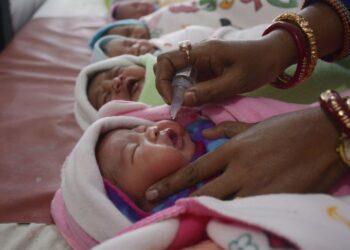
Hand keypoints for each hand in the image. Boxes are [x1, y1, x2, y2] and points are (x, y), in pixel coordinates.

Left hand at [145, 108, 347, 201]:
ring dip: (206, 212)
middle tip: (156, 209)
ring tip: (190, 219)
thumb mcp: (253, 125)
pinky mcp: (275, 199)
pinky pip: (247, 213)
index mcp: (232, 150)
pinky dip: (233, 218)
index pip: (195, 169)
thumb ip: (227, 129)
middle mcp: (239, 169)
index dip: (170, 182)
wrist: (322, 136)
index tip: (151, 191)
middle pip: (203, 190)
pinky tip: (224, 223)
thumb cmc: (287, 129)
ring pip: (223, 205)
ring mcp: (257, 186)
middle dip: (178, 200)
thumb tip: (205, 134)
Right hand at [155, 31, 296, 105]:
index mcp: (202, 52)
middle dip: (166, 86)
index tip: (173, 100)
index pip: (166, 60)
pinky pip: (188, 81)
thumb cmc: (257, 65)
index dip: (162, 81)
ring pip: (176, 75)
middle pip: (166, 67)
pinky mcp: (205, 71)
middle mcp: (197, 55)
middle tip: (178, 104)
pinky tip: (195, 102)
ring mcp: (200, 63)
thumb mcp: (235, 82)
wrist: (273, 57)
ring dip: (176, 91)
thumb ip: (208, 91)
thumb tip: (183, 100)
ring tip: (186, 106)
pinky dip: (186, 92)